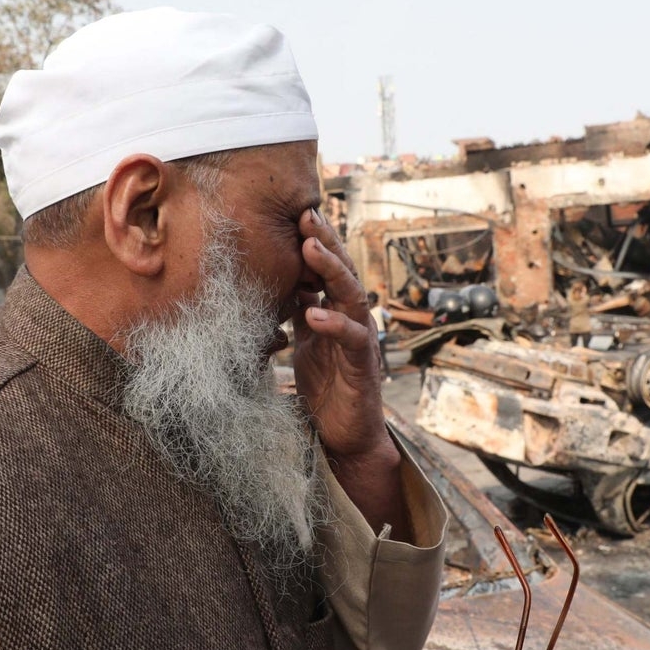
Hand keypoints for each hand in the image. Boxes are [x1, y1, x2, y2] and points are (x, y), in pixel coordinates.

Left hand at [291, 208, 405, 534]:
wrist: (344, 435)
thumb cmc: (326, 389)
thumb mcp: (306, 344)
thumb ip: (302, 314)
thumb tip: (285, 284)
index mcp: (336, 311)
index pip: (326, 268)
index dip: (314, 241)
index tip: (294, 214)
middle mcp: (352, 318)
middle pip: (341, 271)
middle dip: (324, 241)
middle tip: (305, 213)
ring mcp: (360, 338)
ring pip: (351, 294)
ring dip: (331, 269)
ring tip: (310, 246)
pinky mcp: (363, 363)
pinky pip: (352, 337)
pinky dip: (333, 323)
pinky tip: (315, 312)